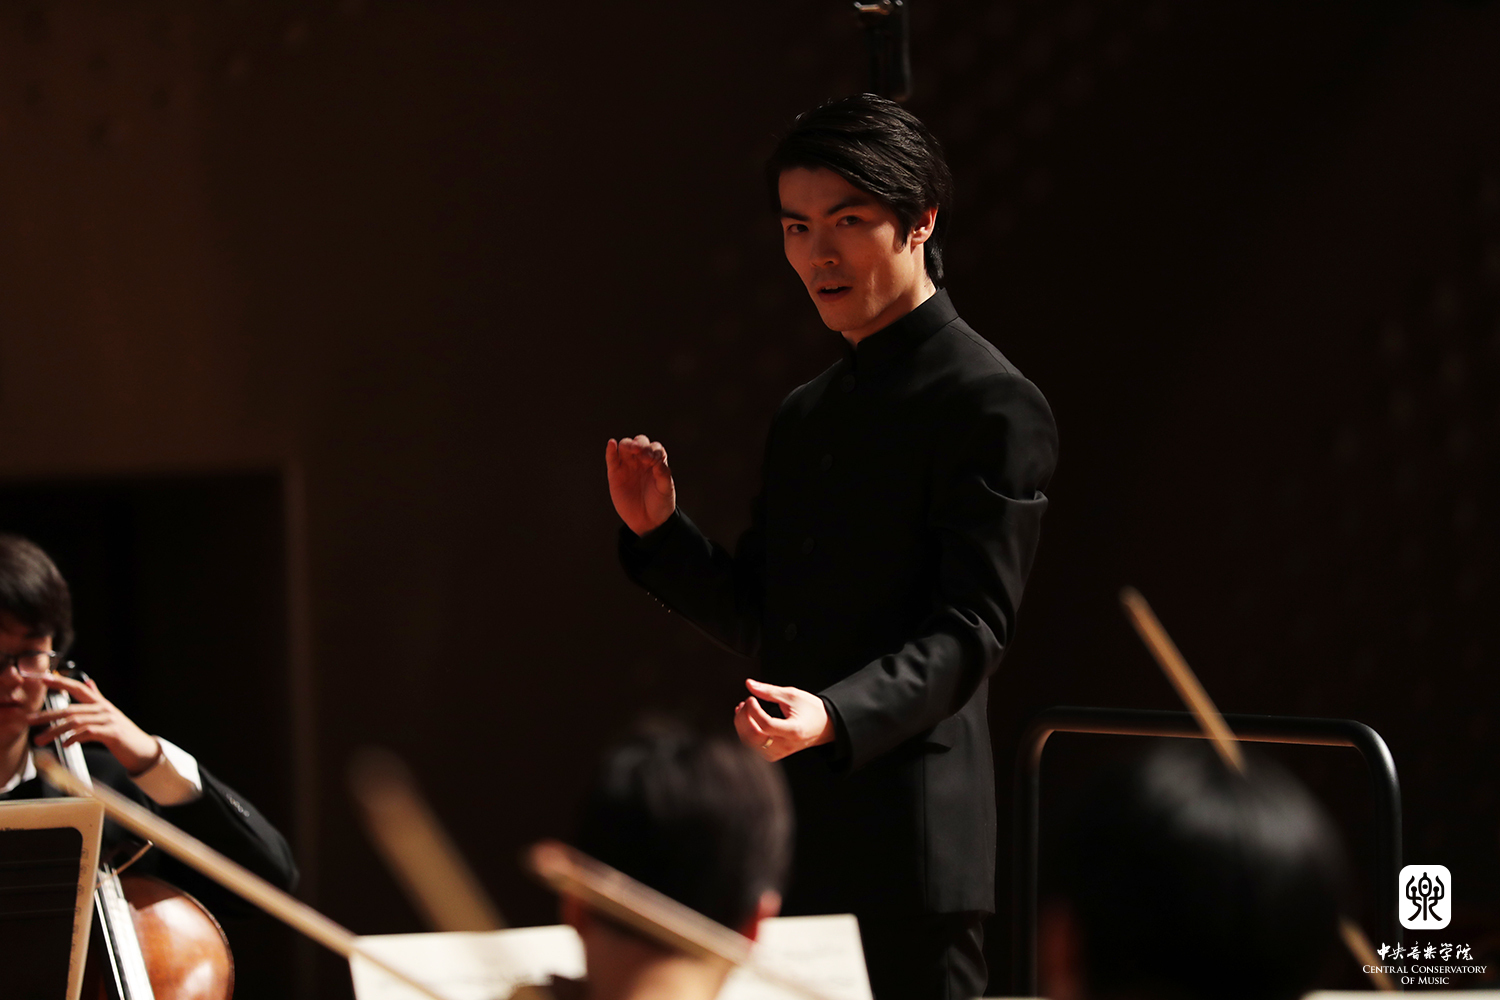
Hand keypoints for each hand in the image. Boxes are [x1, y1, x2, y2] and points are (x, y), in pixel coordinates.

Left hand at [27, 673, 161, 774]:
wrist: (142, 750)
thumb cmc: (123, 733)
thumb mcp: (109, 713)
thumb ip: (97, 697)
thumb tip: (88, 682)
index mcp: (101, 703)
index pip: (79, 688)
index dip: (61, 682)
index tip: (43, 678)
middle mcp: (104, 709)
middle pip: (71, 709)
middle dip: (47, 715)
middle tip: (29, 720)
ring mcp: (109, 721)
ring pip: (76, 722)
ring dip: (55, 731)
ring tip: (40, 740)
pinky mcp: (112, 734)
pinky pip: (88, 733)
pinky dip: (74, 738)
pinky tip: (65, 744)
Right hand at [606, 435, 676, 536]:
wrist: (648, 521)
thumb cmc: (660, 503)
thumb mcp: (665, 489)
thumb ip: (663, 474)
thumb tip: (658, 460)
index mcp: (656, 462)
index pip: (654, 448)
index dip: (653, 450)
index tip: (652, 460)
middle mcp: (641, 461)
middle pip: (639, 443)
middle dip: (640, 444)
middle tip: (641, 453)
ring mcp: (627, 466)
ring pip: (625, 447)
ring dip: (627, 444)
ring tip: (631, 449)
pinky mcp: (615, 474)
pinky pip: (612, 459)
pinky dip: (611, 450)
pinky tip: (612, 444)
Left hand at [733, 678, 834, 761]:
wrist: (825, 726)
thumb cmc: (811, 710)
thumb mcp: (792, 695)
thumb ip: (769, 691)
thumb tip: (749, 684)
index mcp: (793, 730)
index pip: (766, 725)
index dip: (753, 711)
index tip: (751, 698)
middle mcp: (786, 744)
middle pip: (754, 737)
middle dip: (744, 718)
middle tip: (746, 703)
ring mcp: (780, 751)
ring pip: (751, 744)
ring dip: (742, 725)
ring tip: (744, 709)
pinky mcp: (775, 754)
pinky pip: (754, 747)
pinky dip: (746, 733)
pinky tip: (746, 720)